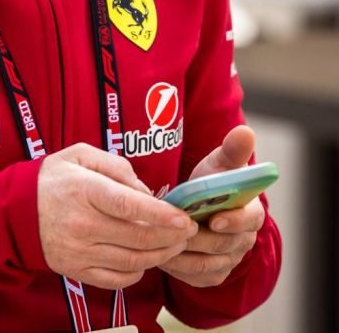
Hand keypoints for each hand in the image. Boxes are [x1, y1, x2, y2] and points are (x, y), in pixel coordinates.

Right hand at [37, 143, 197, 289]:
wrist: (14, 211)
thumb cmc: (53, 178)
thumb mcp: (81, 155)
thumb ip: (117, 166)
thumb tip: (145, 192)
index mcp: (85, 190)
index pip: (130, 207)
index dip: (162, 215)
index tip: (184, 218)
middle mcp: (82, 224)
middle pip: (137, 238)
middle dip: (170, 237)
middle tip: (188, 232)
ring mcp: (79, 252)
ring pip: (131, 262)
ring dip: (160, 256)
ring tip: (175, 245)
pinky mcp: (76, 270)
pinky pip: (115, 280)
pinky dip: (137, 273)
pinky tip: (147, 260)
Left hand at [159, 126, 265, 287]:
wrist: (201, 208)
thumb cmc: (212, 183)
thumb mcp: (219, 165)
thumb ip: (232, 150)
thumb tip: (245, 131)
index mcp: (251, 212)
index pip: (249, 220)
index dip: (233, 221)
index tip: (213, 219)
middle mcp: (244, 240)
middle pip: (223, 245)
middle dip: (196, 238)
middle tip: (171, 229)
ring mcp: (230, 260)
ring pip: (207, 264)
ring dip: (182, 254)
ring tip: (159, 240)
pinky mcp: (214, 275)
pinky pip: (196, 278)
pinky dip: (178, 269)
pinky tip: (160, 254)